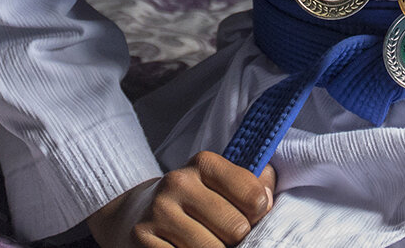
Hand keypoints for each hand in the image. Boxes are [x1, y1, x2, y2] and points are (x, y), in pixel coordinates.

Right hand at [86, 152, 276, 247]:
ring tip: (205, 244)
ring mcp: (158, 213)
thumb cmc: (193, 201)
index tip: (247, 218)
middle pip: (236, 229)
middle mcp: (178, 183)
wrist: (136, 213)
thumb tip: (268, 200)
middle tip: (223, 237)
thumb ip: (254, 184)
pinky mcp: (141, 241)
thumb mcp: (221, 183)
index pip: (255, 198)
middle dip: (235, 240)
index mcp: (203, 164)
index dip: (257, 216)